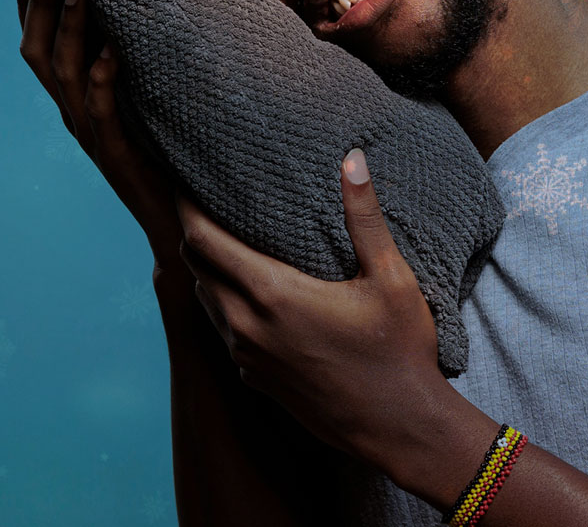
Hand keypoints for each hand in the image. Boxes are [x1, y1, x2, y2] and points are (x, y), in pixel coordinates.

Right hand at [13, 0, 183, 270]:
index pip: (38, 39)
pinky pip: (104, 111)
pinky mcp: (117, 154)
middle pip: (39, 48)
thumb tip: (150, 4)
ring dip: (71, 27)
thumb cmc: (165, 153)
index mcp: (73, 97)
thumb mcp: (144, 98)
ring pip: (66, 73)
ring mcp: (91, 134)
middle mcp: (72, 112)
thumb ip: (137, 58)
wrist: (174, 221)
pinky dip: (105, 78)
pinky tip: (114, 50)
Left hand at [175, 147, 445, 468]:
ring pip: (206, 301)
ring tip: (222, 239)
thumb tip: (352, 159)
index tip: (185, 179)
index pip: (204, 241)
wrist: (401, 429)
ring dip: (206, 269)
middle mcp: (248, 327)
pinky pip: (224, 332)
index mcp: (273, 295)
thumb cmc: (400, 351)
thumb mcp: (390, 278)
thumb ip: (364, 217)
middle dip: (194, 231)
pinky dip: (223, 303)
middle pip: (196, 268)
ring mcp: (249, 358)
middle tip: (203, 201)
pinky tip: (247, 293)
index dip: (188, 206)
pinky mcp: (256, 380)